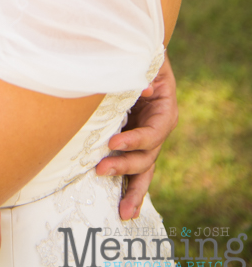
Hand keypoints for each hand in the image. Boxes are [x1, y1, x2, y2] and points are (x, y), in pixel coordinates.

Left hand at [95, 54, 177, 219]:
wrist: (133, 56)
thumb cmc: (136, 56)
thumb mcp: (143, 60)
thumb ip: (142, 72)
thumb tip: (143, 88)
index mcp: (164, 110)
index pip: (153, 133)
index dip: (135, 140)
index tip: (114, 142)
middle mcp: (158, 130)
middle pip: (147, 156)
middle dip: (125, 166)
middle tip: (100, 169)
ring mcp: (146, 140)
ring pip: (144, 170)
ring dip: (132, 190)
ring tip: (122, 211)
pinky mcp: (133, 144)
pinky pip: (135, 169)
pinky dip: (131, 188)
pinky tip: (126, 209)